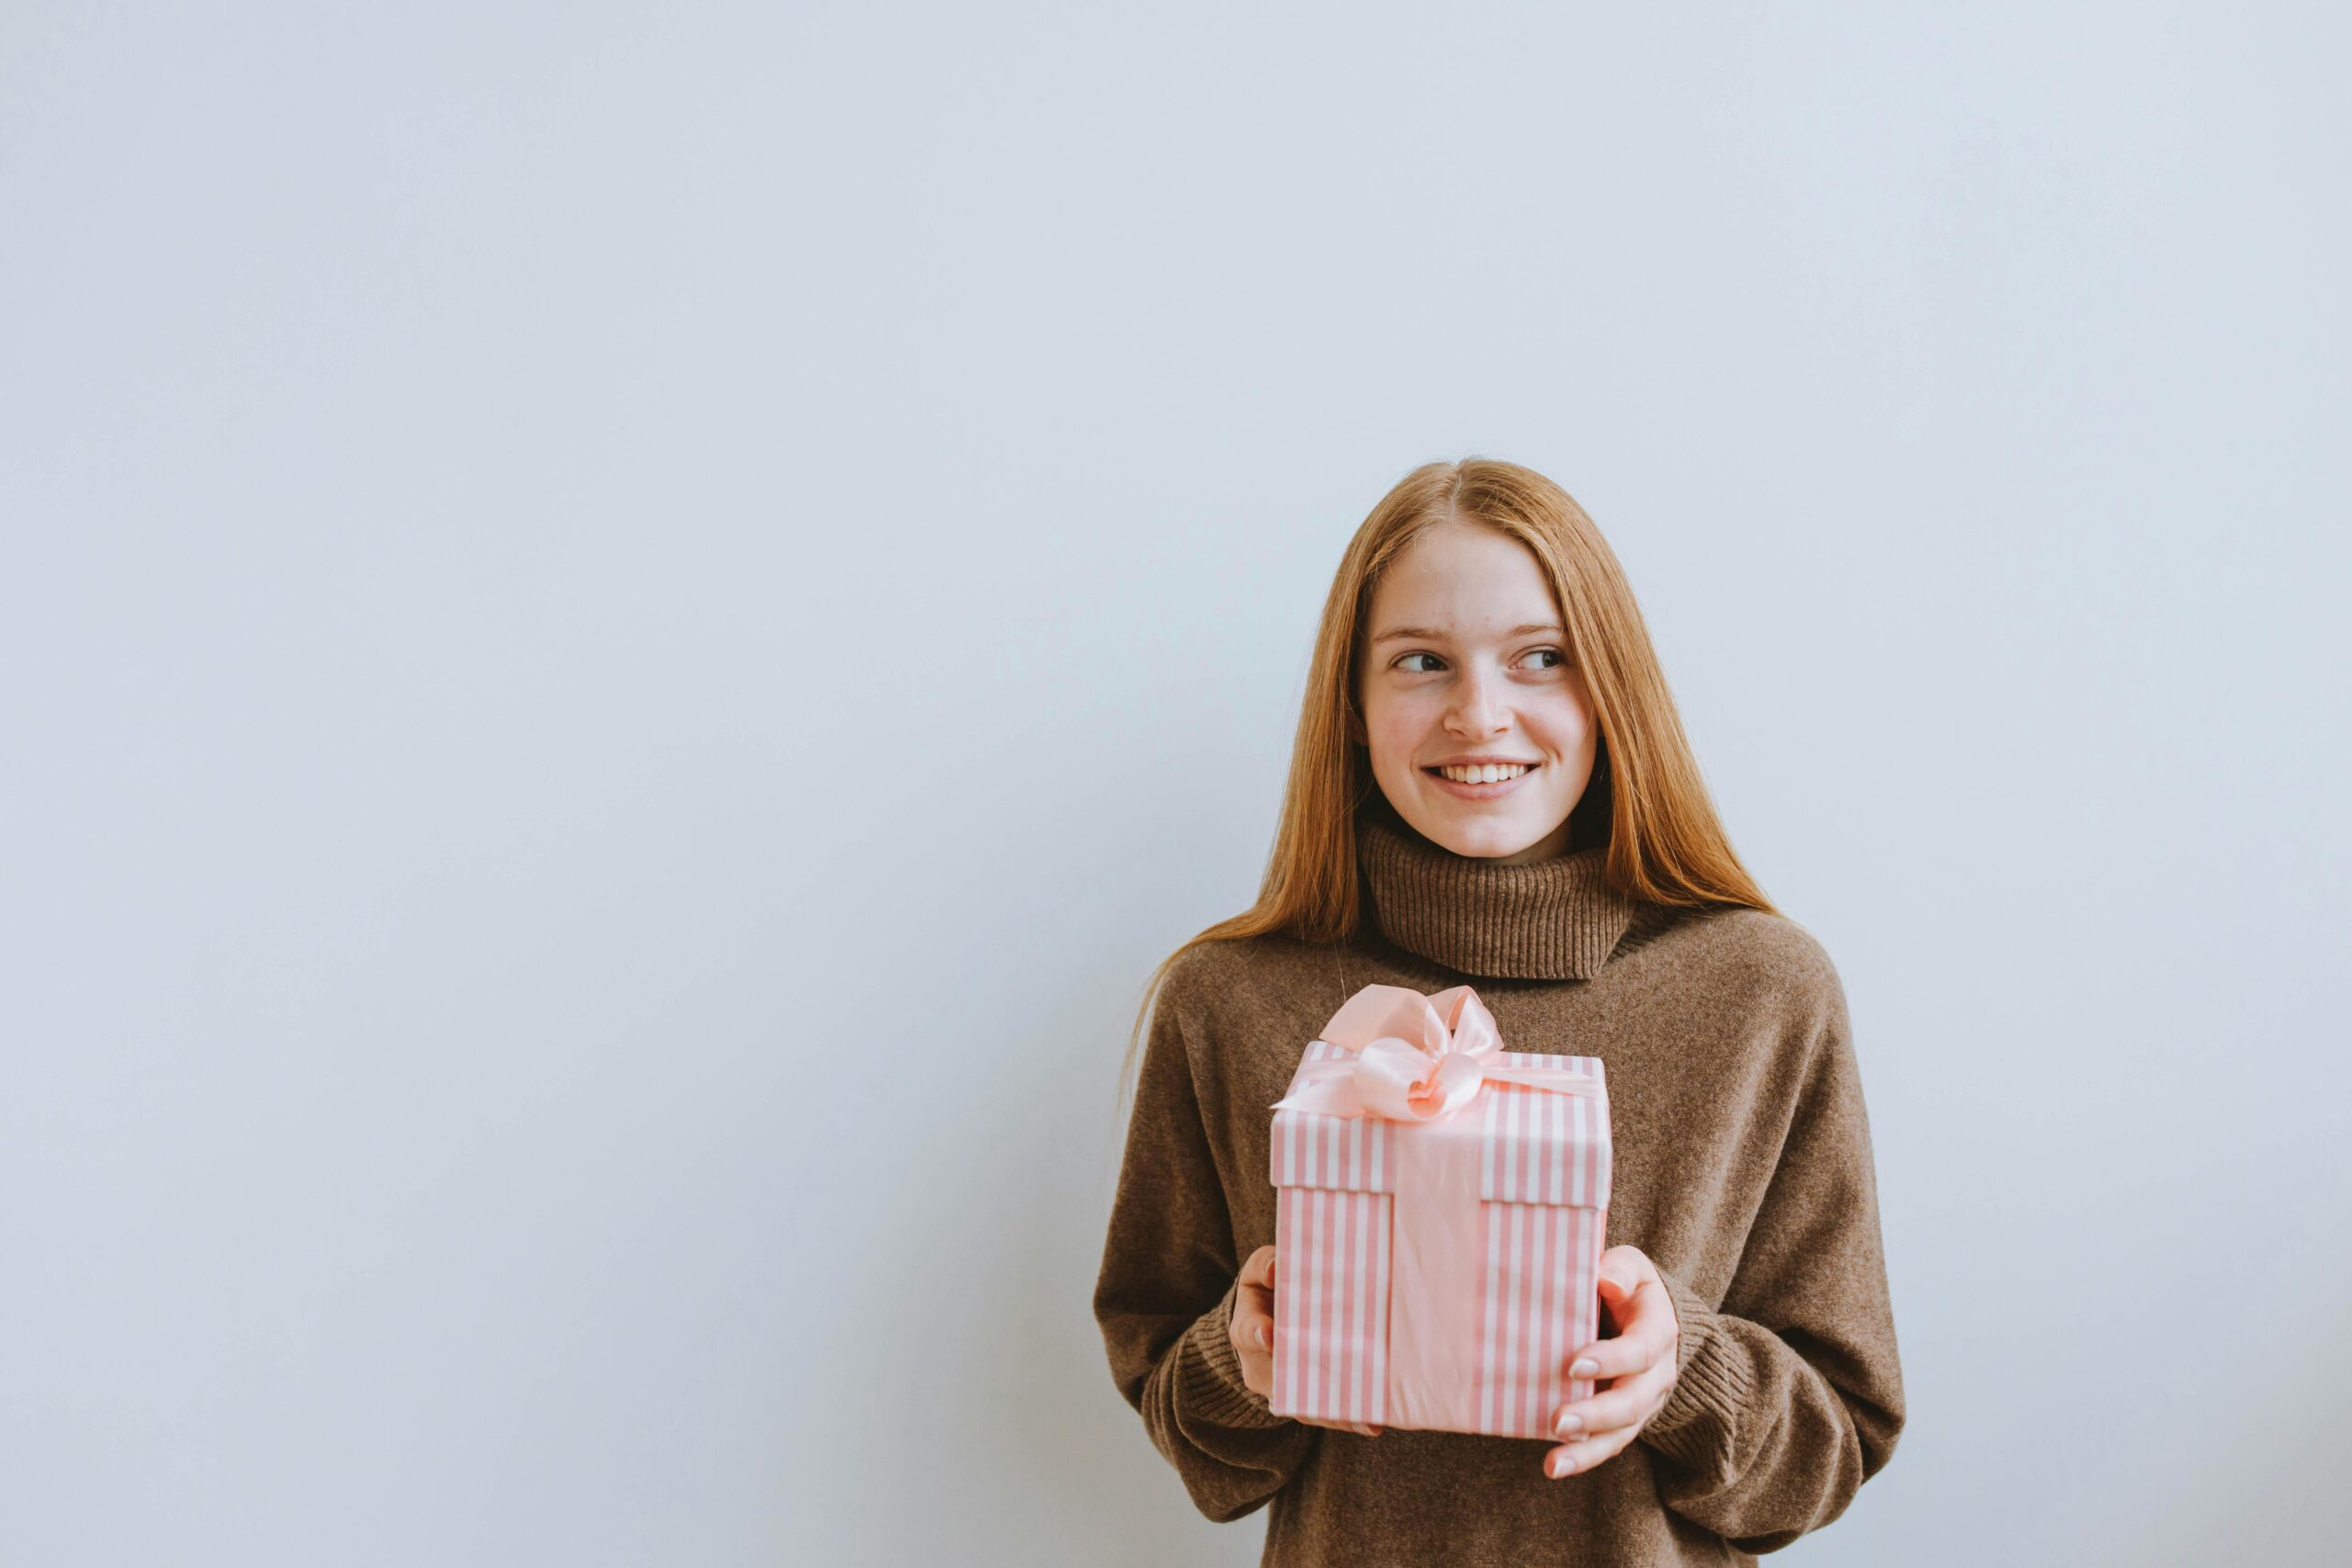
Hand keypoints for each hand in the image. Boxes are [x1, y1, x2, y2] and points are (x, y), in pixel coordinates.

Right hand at [1230, 1246, 1382, 1436]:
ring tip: (1368, 1418)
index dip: (1258, 1333)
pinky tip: (1373, 1422)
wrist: (1265, 1320)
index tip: (1269, 1333)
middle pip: (1284, 1379)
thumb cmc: (1267, 1290)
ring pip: (1305, 1404)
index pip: (1248, 1332)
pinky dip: (1346, 1418)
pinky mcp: (1303, 1398)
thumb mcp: (1260, 1272)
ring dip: (1336, 1412)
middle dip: (1311, 1383)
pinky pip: (1322, 1413)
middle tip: (1340, 1386)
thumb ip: (1267, 1266)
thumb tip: (1277, 1268)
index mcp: (1247, 1327)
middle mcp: (1260, 1366)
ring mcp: (1281, 1387)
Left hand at [1544, 1244, 1679, 1479]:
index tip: (1573, 1365)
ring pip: (1621, 1433)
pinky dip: (1583, 1457)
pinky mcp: (1625, 1420)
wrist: (1644, 1316)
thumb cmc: (1626, 1284)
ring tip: (1553, 1463)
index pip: (1641, 1350)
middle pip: (1633, 1401)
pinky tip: (1554, 1466)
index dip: (1611, 1360)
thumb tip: (1607, 1280)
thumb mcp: (1630, 1266)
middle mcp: (1657, 1373)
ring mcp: (1643, 1401)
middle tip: (1558, 1421)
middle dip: (1597, 1415)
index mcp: (1659, 1331)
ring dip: (1588, 1450)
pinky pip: (1609, 1444)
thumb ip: (1621, 1269)